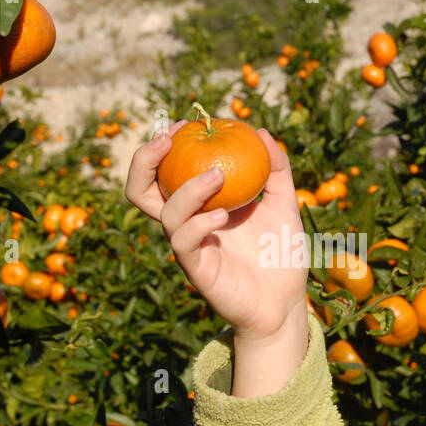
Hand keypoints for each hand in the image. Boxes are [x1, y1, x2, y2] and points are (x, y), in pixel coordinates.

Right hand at [123, 119, 309, 341]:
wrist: (286, 302)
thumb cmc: (280, 253)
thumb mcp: (284, 203)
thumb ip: (276, 169)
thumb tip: (260, 131)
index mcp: (199, 205)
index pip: (165, 171)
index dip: (163, 145)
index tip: (184, 124)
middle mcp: (186, 223)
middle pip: (140, 190)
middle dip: (143, 160)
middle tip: (168, 139)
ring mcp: (188, 247)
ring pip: (164, 212)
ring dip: (187, 188)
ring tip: (217, 175)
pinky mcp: (196, 270)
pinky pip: (183, 242)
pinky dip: (198, 223)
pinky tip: (223, 216)